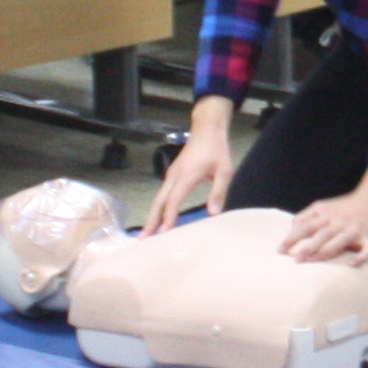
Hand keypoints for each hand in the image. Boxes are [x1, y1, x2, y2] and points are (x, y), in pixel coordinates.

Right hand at [148, 102, 234, 229]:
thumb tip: (213, 214)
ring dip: (152, 216)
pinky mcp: (173, 174)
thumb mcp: (224, 170)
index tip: (162, 233)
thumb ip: (219, 192)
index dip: (168, 218)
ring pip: (158, 198)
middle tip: (144, 240)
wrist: (207, 128)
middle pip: (159, 202)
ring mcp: (171, 174)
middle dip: (151, 221)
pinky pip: (162, 194)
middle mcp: (174, 176)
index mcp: (186, 175)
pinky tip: (158, 218)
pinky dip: (158, 207)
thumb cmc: (217, 149)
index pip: (173, 200)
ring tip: (147, 234)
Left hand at [280, 177, 367, 265]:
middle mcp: (339, 223)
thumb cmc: (345, 206)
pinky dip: (360, 256)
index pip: (305, 227)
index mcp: (326, 215)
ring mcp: (354, 231)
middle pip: (320, 236)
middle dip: (308, 247)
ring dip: (326, 251)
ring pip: (339, 242)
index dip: (292, 238)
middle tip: (296, 259)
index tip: (280, 250)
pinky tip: (352, 263)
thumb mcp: (323, 206)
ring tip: (314, 261)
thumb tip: (292, 228)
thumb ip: (307, 216)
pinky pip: (366, 249)